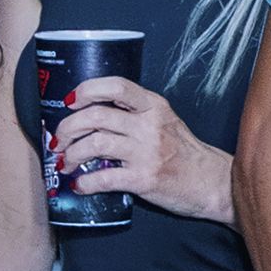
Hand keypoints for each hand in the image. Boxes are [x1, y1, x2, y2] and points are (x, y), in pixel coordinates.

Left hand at [50, 77, 232, 220]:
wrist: (212, 182)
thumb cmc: (185, 153)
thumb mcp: (165, 121)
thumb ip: (135, 114)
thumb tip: (92, 116)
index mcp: (154, 106)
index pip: (116, 85)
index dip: (87, 90)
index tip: (70, 101)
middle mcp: (149, 125)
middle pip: (96, 116)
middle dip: (68, 128)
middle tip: (59, 140)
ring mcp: (147, 152)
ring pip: (95, 144)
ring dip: (71, 155)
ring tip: (65, 164)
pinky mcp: (144, 179)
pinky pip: (104, 178)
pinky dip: (85, 182)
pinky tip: (79, 185)